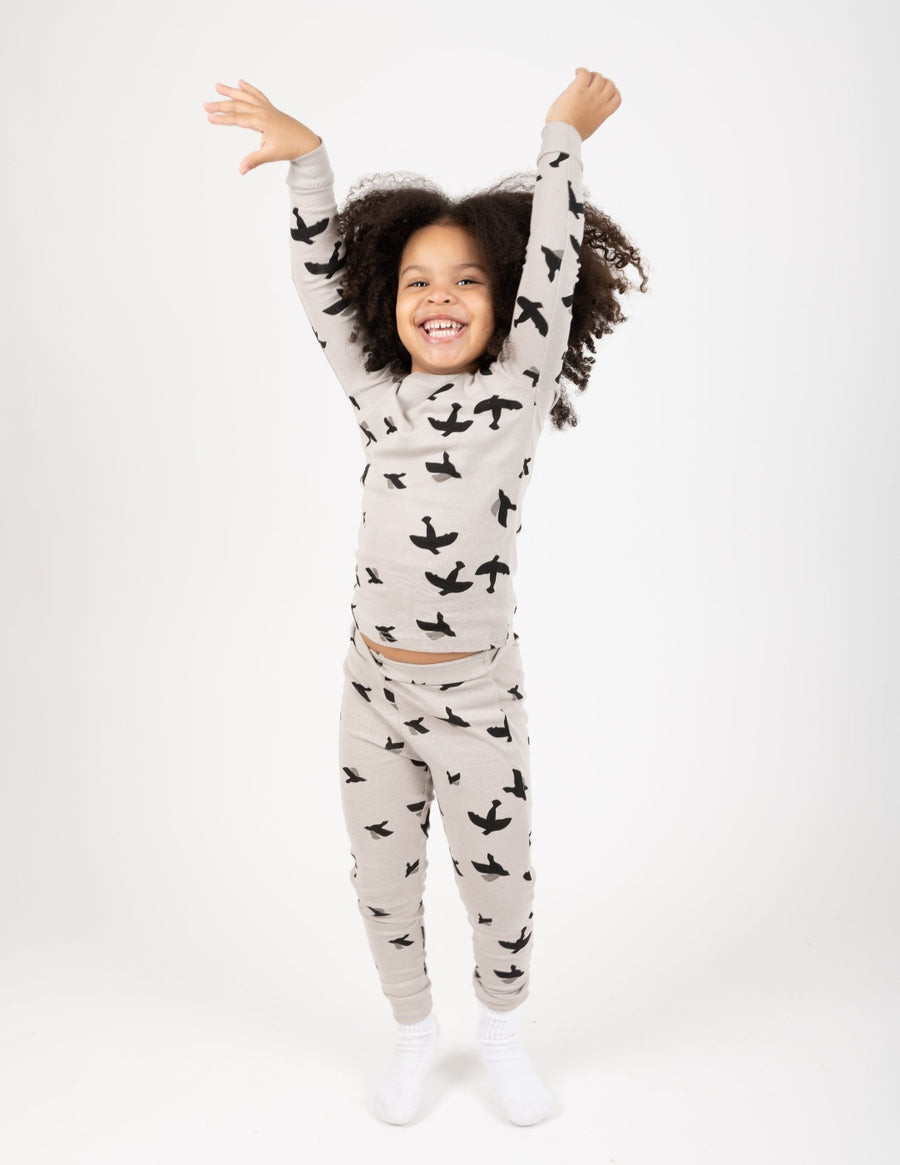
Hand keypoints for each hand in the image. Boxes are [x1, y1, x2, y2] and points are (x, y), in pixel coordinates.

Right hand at [203, 79, 320, 173]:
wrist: (306, 142)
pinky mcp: (270, 109)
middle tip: (206, 105)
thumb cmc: (290, 148)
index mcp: (261, 121)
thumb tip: (241, 171)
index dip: (222, 119)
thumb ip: (254, 160)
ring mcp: (267, 108)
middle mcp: (263, 111)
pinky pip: (257, 95)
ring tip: (217, 86)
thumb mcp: (270, 155)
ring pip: (246, 97)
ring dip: (231, 91)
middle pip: (238, 105)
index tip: (209, 118)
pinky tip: (241, 82)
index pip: (237, 118)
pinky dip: (249, 89)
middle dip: (221, 105)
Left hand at [545, 68, 620, 140]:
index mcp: (602, 114)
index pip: (617, 98)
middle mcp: (599, 103)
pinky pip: (585, 73)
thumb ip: (590, 117)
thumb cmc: (568, 135)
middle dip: (602, 82)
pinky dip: (581, 71)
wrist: (563, 135)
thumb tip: (581, 112)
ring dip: (592, 76)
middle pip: (610, 84)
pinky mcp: (579, 89)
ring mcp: (590, 95)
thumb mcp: (586, 128)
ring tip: (582, 79)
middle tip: (591, 83)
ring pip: (599, 77)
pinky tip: (576, 73)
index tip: (605, 90)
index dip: (613, 92)